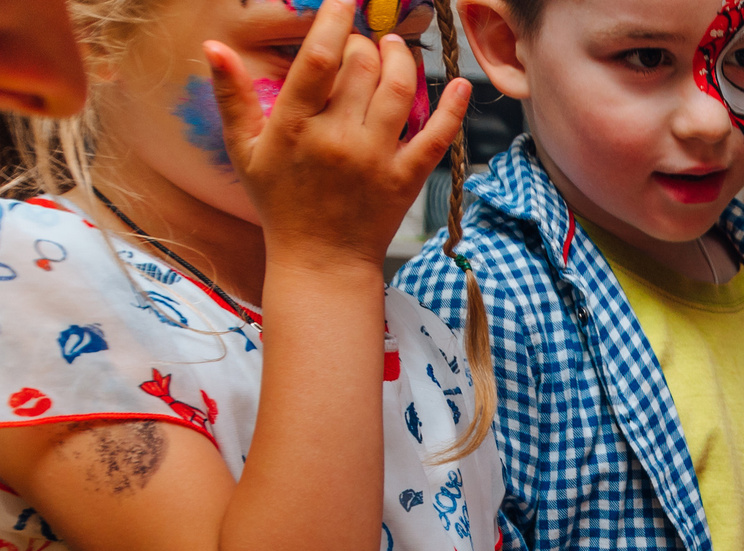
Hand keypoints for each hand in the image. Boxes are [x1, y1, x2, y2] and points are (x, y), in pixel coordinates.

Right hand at [206, 0, 467, 271]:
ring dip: (401, 59)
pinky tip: (460, 83)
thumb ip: (231, 95)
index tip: (341, 2)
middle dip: (364, 42)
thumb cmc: (280, 202)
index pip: (319, 60)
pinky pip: (437, 137)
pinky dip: (453, 108)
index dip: (333, 22)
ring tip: (394, 48)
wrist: (322, 260)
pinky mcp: (407, 179)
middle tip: (362, 39)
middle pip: (363, 68)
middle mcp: (338, 140)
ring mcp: (376, 160)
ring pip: (400, 90)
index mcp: (294, 127)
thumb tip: (212, 45)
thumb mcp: (244, 150)